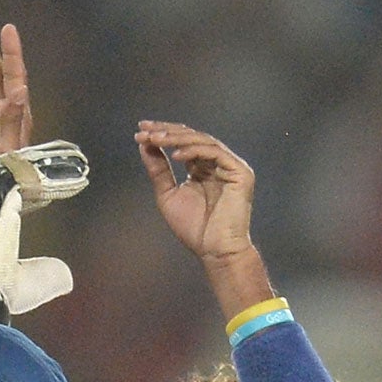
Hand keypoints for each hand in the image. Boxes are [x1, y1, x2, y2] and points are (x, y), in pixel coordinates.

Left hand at [135, 121, 256, 266]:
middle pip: (192, 138)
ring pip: (203, 141)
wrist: (214, 250)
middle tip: (145, 131)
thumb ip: (158, 170)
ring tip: (156, 139)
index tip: (140, 131)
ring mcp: (230, 166)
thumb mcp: (167, 195)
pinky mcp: (240, 172)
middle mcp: (217, 163)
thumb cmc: (193, 228)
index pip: (183, 143)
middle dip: (167, 132)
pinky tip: (174, 155)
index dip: (163, 134)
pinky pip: (215, 153)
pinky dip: (194, 151)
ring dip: (177, 138)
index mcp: (203, 168)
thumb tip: (145, 145)